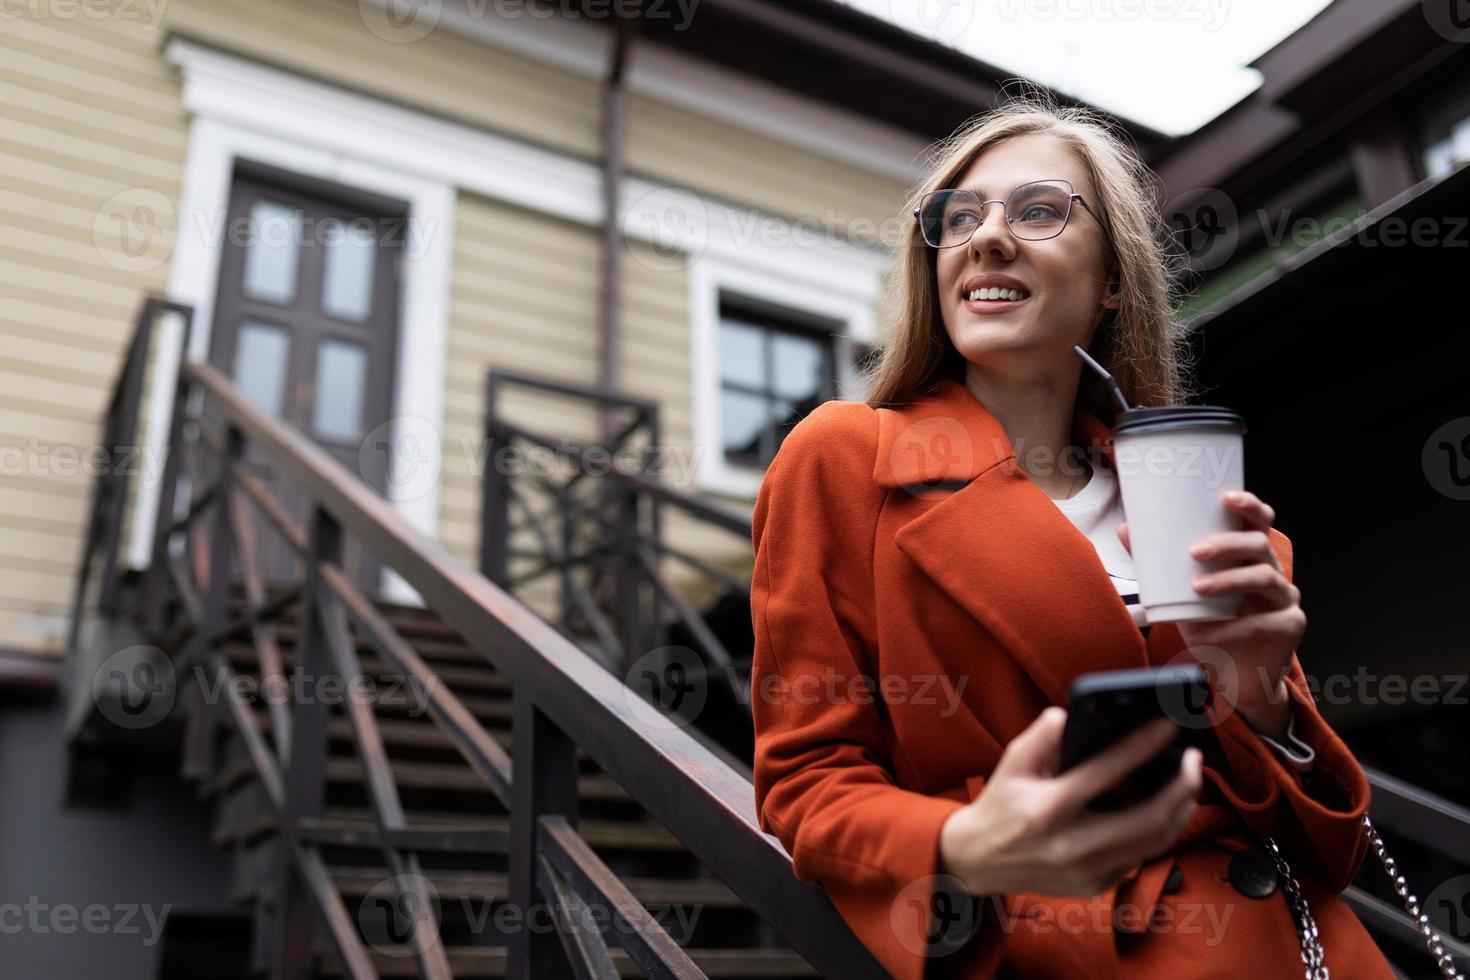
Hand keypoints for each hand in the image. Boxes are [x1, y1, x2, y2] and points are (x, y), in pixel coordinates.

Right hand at [939, 707, 1201, 897]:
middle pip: (1150, 818)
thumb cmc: (1001, 802)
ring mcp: (1088, 871)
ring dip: (1180, 809)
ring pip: (1156, 842)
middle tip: (1194, 759)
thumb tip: (1076, 716)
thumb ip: (1043, 735)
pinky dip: (1157, 830)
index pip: (1105, 772)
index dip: (1142, 745)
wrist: (980, 860)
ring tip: (1187, 782)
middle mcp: (1072, 845)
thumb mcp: (1012, 762)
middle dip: (1183, 786)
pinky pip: (1140, 855)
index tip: (1169, 725)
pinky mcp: (1097, 885)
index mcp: (1048, 809)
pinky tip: (1162, 808)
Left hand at [1117, 490, 1304, 739]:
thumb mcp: (1179, 595)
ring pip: (1264, 576)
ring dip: (1228, 580)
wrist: (1231, 676)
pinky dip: (1234, 625)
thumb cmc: (1209, 628)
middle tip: (1194, 552)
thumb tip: (1125, 529)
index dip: (1249, 505)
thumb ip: (1157, 564)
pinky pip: (1265, 619)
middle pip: (1259, 544)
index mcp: (1250, 557)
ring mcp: (1285, 598)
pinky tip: (1212, 632)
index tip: (1226, 497)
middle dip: (1227, 543)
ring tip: (1197, 588)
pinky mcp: (1289, 625)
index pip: (1258, 522)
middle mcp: (1273, 572)